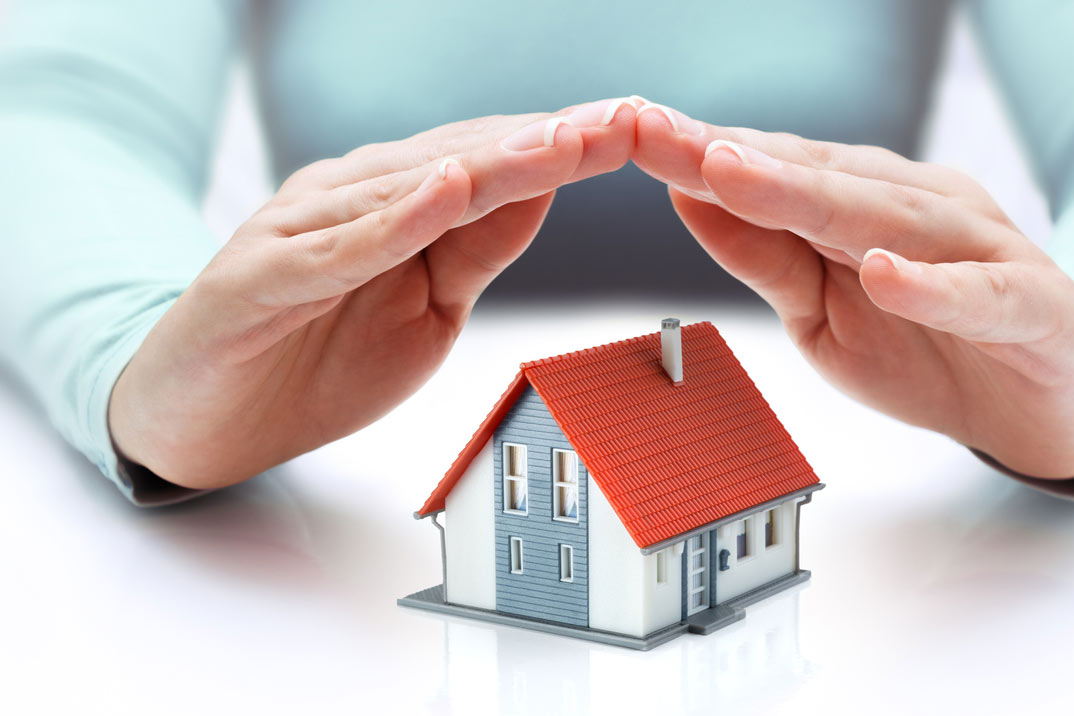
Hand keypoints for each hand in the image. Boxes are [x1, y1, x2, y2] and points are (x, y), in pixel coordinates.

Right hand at [109, 98, 642, 488]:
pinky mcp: (261, 274)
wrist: (204, 419)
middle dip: (549, 143)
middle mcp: (349, 196)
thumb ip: (476, 251)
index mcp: (394, 202)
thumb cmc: (315, 358)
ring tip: (563, 143)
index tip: (636, 131)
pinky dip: (396, 220)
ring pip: (411, 189)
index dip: (564, 148)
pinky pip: (340, 247)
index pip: (492, 164)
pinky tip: (448, 190)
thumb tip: (544, 196)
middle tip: (624, 121)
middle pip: (464, 160)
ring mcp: (303, 228)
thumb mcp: (427, 309)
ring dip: (494, 165)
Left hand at [633, 104, 1073, 478]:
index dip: (698, 153)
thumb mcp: (823, 311)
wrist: (1053, 399)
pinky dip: (932, 287)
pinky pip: (977, 295)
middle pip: (817, 179)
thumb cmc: (932, 345)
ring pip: (888, 219)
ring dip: (809, 197)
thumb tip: (687, 198)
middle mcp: (918, 209)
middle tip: (655, 133)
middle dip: (729, 158)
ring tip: (735, 175)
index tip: (627, 132)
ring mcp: (979, 250)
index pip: (773, 170)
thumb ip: (766, 257)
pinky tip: (886, 272)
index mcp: (865, 203)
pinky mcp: (1031, 303)